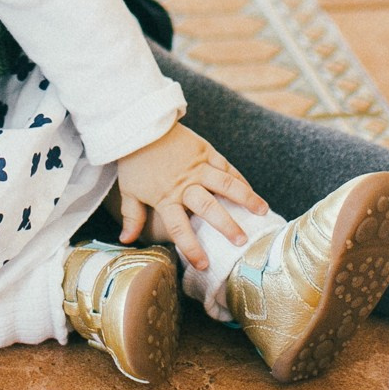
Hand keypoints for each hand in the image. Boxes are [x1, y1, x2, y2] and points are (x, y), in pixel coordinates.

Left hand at [112, 122, 267, 270]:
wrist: (141, 125)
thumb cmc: (133, 160)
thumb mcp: (128, 190)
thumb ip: (131, 216)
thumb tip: (126, 240)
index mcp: (165, 196)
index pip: (179, 227)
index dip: (192, 247)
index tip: (204, 265)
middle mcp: (184, 183)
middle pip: (208, 207)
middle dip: (226, 225)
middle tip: (242, 241)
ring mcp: (197, 166)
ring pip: (226, 184)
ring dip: (245, 198)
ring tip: (263, 212)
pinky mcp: (205, 151)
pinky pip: (226, 166)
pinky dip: (240, 179)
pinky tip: (252, 190)